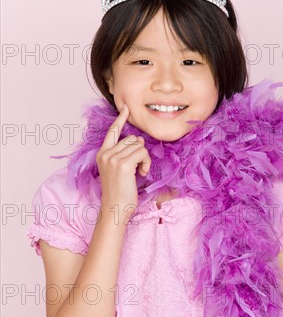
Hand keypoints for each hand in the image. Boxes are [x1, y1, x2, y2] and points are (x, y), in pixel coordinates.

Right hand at [95, 104, 150, 219]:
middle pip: (131, 139)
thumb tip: (138, 138)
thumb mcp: (120, 170)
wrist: (115, 209)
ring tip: (140, 172)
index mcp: (102, 154)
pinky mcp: (123, 163)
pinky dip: (146, 162)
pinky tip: (142, 173)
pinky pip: (142, 152)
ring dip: (144, 158)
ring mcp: (113, 158)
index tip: (125, 108)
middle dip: (139, 151)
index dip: (120, 119)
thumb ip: (126, 153)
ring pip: (138, 145)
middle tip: (140, 167)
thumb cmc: (120, 193)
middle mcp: (105, 153)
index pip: (112, 131)